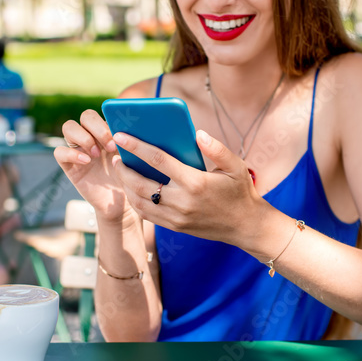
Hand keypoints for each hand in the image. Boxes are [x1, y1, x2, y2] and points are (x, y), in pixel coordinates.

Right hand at [54, 110, 127, 222]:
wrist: (122, 203)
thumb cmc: (130, 179)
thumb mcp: (134, 159)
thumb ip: (130, 142)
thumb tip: (135, 128)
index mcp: (108, 132)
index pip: (103, 112)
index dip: (109, 120)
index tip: (121, 137)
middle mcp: (92, 137)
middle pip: (85, 116)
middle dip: (97, 128)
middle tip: (111, 146)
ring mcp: (78, 150)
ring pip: (68, 127)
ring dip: (84, 137)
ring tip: (96, 154)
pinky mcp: (69, 166)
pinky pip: (59, 152)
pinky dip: (71, 153)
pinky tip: (86, 162)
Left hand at [110, 129, 266, 244]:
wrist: (246, 226)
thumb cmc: (240, 192)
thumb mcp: (236, 167)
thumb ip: (217, 149)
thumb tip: (198, 133)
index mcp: (195, 183)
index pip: (158, 160)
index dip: (137, 146)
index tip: (121, 136)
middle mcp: (182, 202)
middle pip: (140, 184)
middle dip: (123, 169)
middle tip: (115, 156)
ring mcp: (177, 217)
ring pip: (139, 202)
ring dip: (125, 186)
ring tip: (121, 171)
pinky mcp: (175, 227)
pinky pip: (147, 214)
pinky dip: (134, 201)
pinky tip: (131, 188)